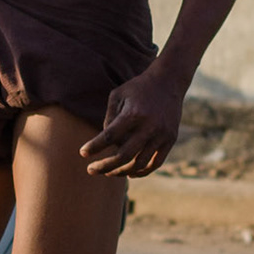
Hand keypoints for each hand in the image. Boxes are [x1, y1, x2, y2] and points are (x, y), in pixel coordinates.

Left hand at [81, 62, 184, 178]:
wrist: (169, 81)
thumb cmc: (138, 88)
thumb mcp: (118, 95)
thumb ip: (109, 119)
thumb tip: (105, 142)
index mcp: (133, 114)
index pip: (109, 136)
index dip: (94, 147)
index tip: (83, 153)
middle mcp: (149, 127)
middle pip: (123, 155)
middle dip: (104, 166)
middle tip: (91, 170)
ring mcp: (161, 135)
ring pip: (139, 164)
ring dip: (121, 171)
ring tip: (108, 172)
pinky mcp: (170, 139)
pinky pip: (155, 163)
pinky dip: (141, 172)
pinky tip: (129, 172)